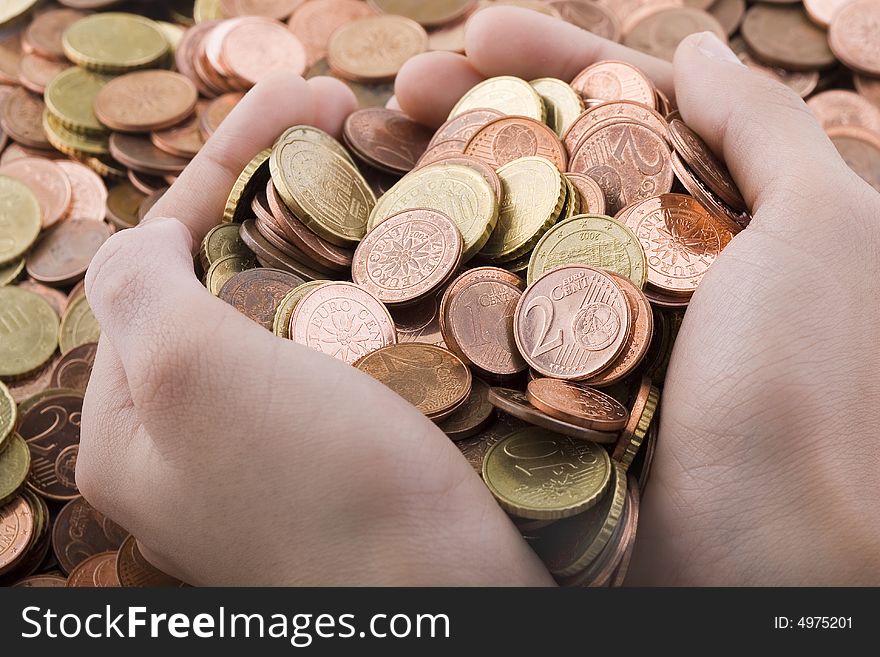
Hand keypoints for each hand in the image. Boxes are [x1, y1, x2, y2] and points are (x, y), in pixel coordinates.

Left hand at [77, 72, 550, 585]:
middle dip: (274, 195)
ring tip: (381, 175)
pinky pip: (337, 359)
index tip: (298, 105)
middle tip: (344, 122)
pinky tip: (402, 265)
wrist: (446, 602)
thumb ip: (139, 290)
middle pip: (218, 283)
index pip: (153, 262)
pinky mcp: (340, 465)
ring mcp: (268, 458)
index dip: (219, 169)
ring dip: (324, 239)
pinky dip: (363, 298)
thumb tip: (143, 241)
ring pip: (282, 316)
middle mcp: (190, 446)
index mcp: (131, 426)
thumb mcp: (193, 378)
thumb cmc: (323, 490)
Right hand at [396, 7, 879, 584]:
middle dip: (475, 112)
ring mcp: (590, 331)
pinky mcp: (544, 390)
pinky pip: (484, 317)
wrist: (764, 565)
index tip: (474, 31)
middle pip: (550, 165)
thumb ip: (765, 129)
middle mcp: (649, 268)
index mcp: (715, 218)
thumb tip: (694, 46)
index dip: (551, 58)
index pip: (624, 109)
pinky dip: (437, 279)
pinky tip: (385, 248)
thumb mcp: (824, 234)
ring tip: (369, 143)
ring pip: (506, 238)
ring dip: (442, 186)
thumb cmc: (810, 393)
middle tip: (399, 85)